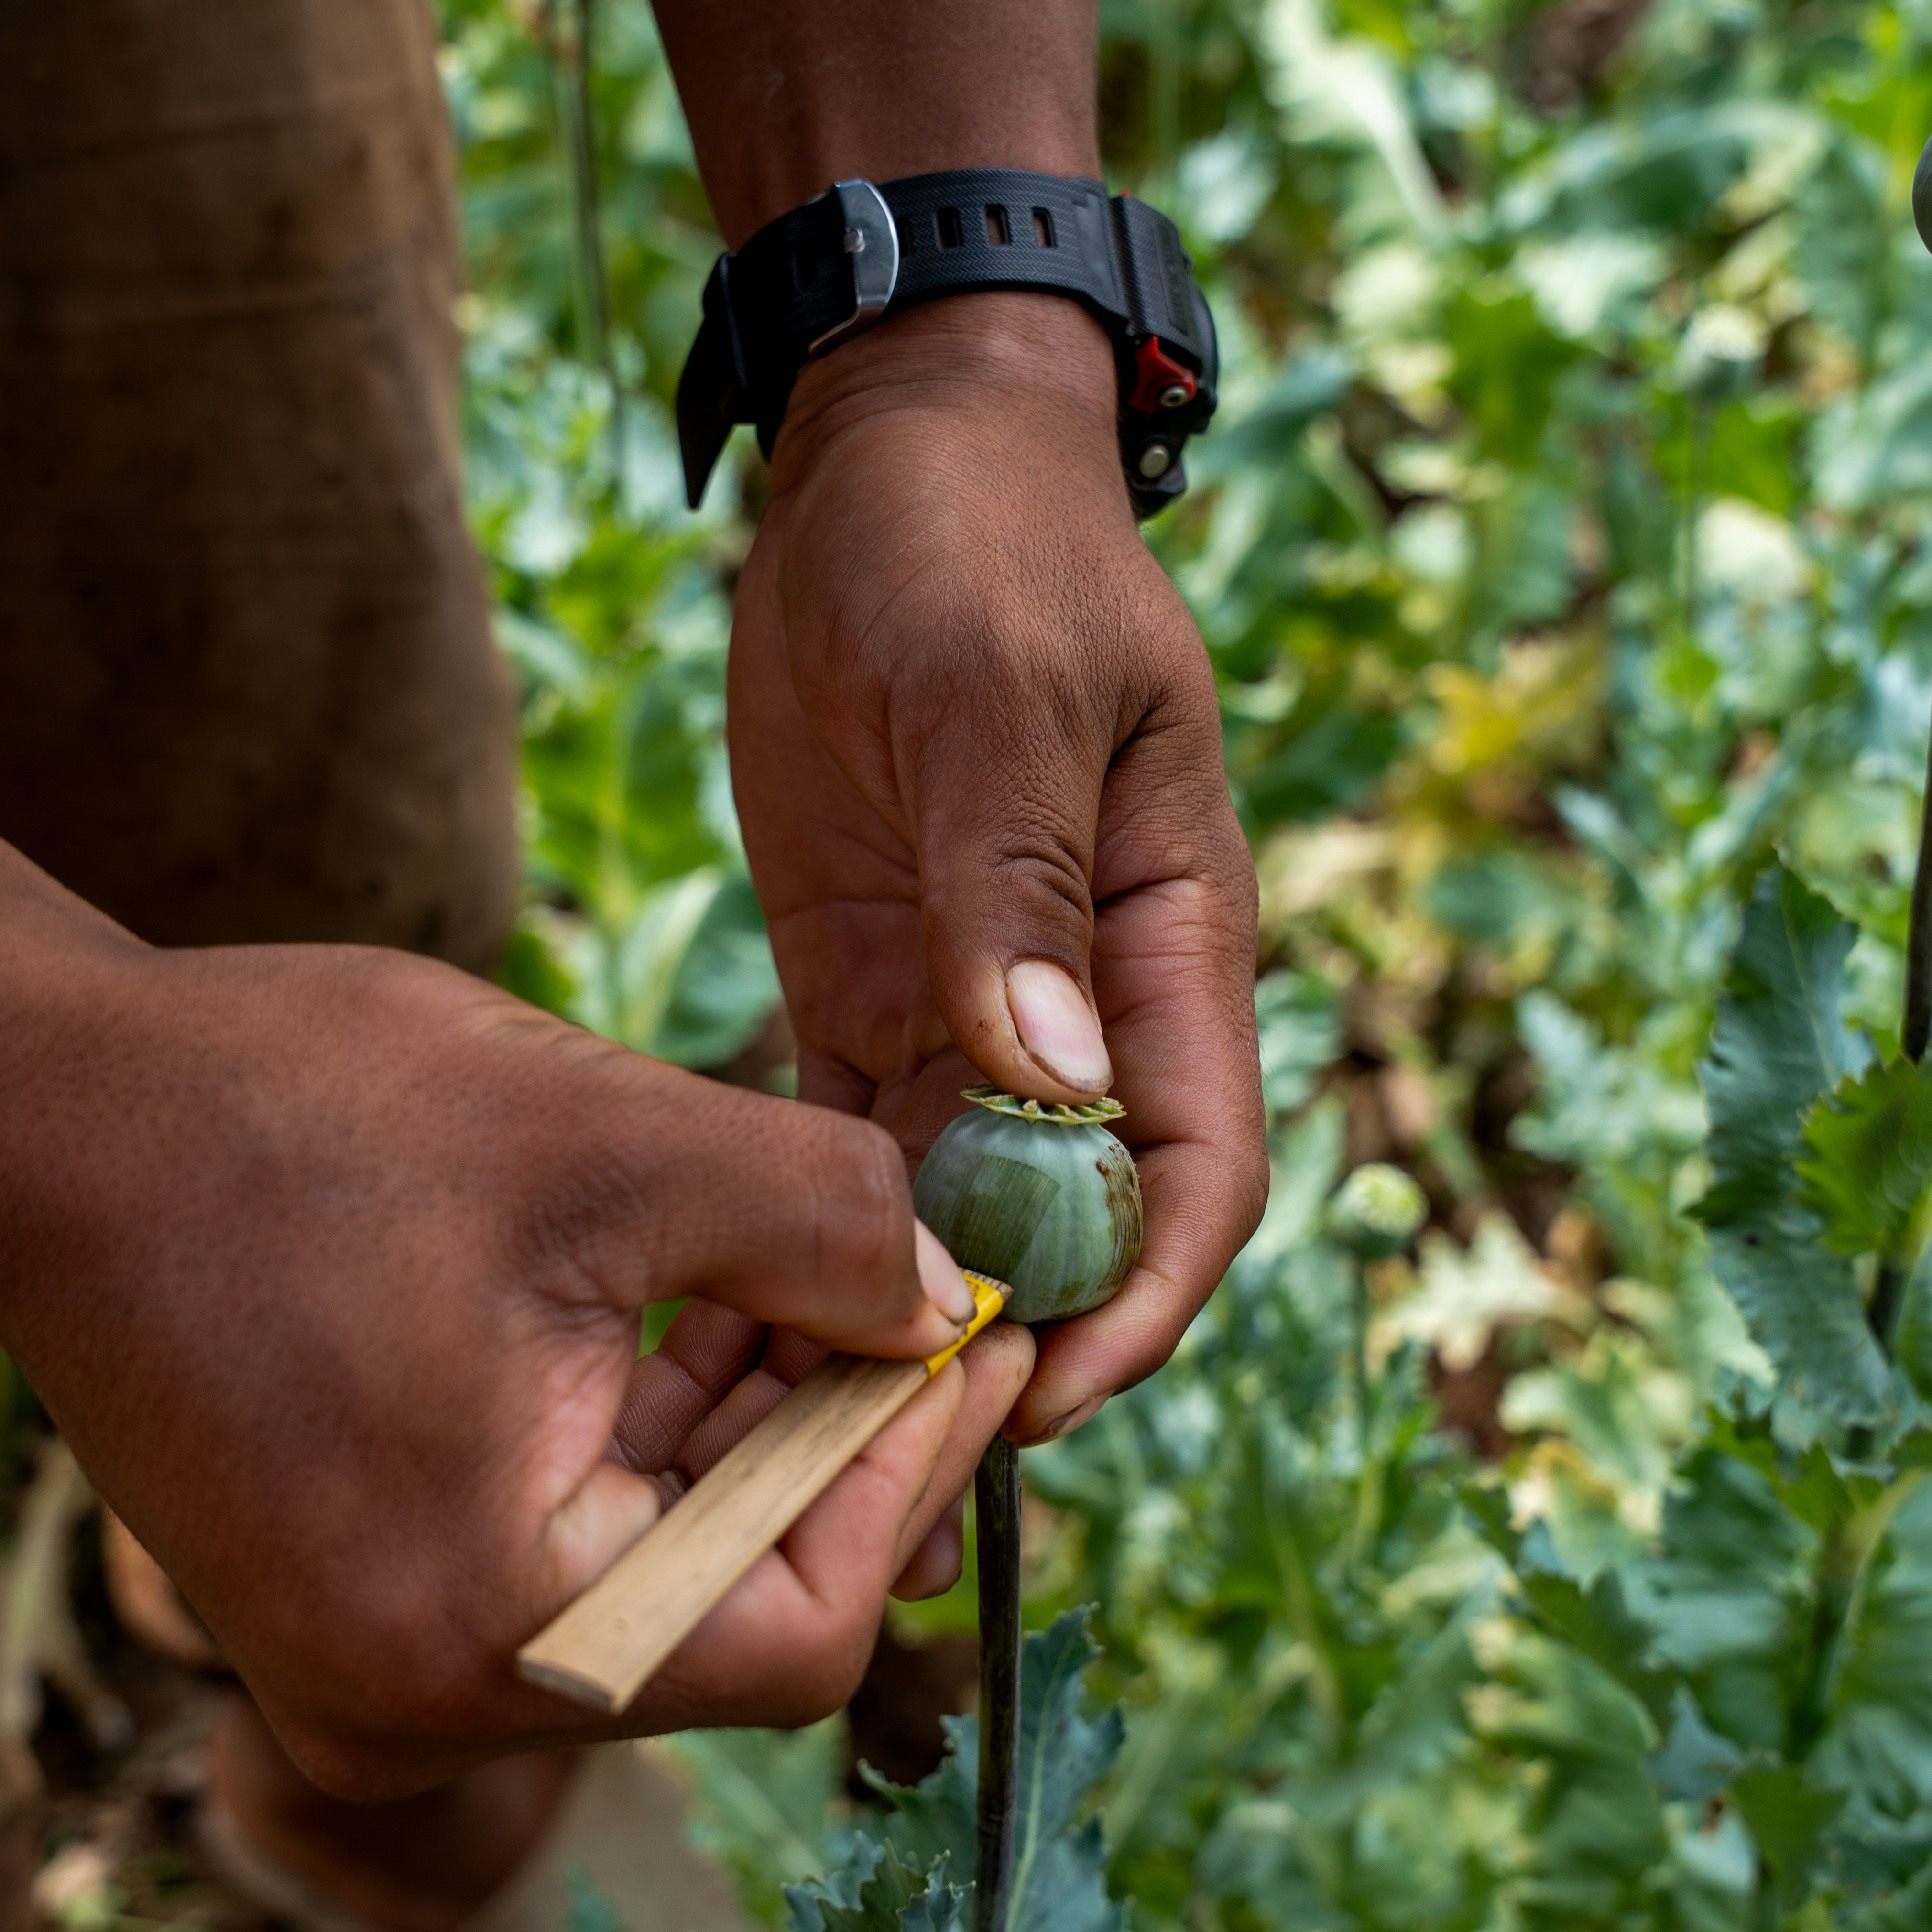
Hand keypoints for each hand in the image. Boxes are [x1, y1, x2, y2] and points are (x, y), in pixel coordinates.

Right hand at [0, 944, 1030, 1797]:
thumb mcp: (616, 1147)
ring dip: (760, 1425)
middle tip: (955, 1306)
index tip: (1000, 1349)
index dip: (917, 1476)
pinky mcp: (356, 1581)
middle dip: (848, 1445)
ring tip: (855, 1273)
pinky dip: (658, 1429)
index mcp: (478, 1636)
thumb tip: (952, 1300)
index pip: (791, 1631)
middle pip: (728, 1609)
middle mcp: (415, 1695)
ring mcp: (374, 1650)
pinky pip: (564, 1535)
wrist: (55, 1107)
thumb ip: (825, 1230)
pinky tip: (737, 1301)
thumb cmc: (303, 1116)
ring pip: (655, 1564)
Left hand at [729, 294, 1268, 1437]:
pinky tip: (736, 1335)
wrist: (888, 458)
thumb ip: (1015, 879)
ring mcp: (982, 1007)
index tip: (1049, 1392)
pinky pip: (857, 1156)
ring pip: (961, 1215)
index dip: (1142, 1294)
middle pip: (1079, 1221)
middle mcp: (1088, 1000)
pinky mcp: (878, 996)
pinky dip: (813, 1244)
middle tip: (886, 1473)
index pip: (1196, 1161)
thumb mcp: (996, 688)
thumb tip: (1050, 1073)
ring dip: (896, 1321)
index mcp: (1164, 936)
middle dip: (1006, 1347)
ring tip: (790, 1443)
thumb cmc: (975, 543)